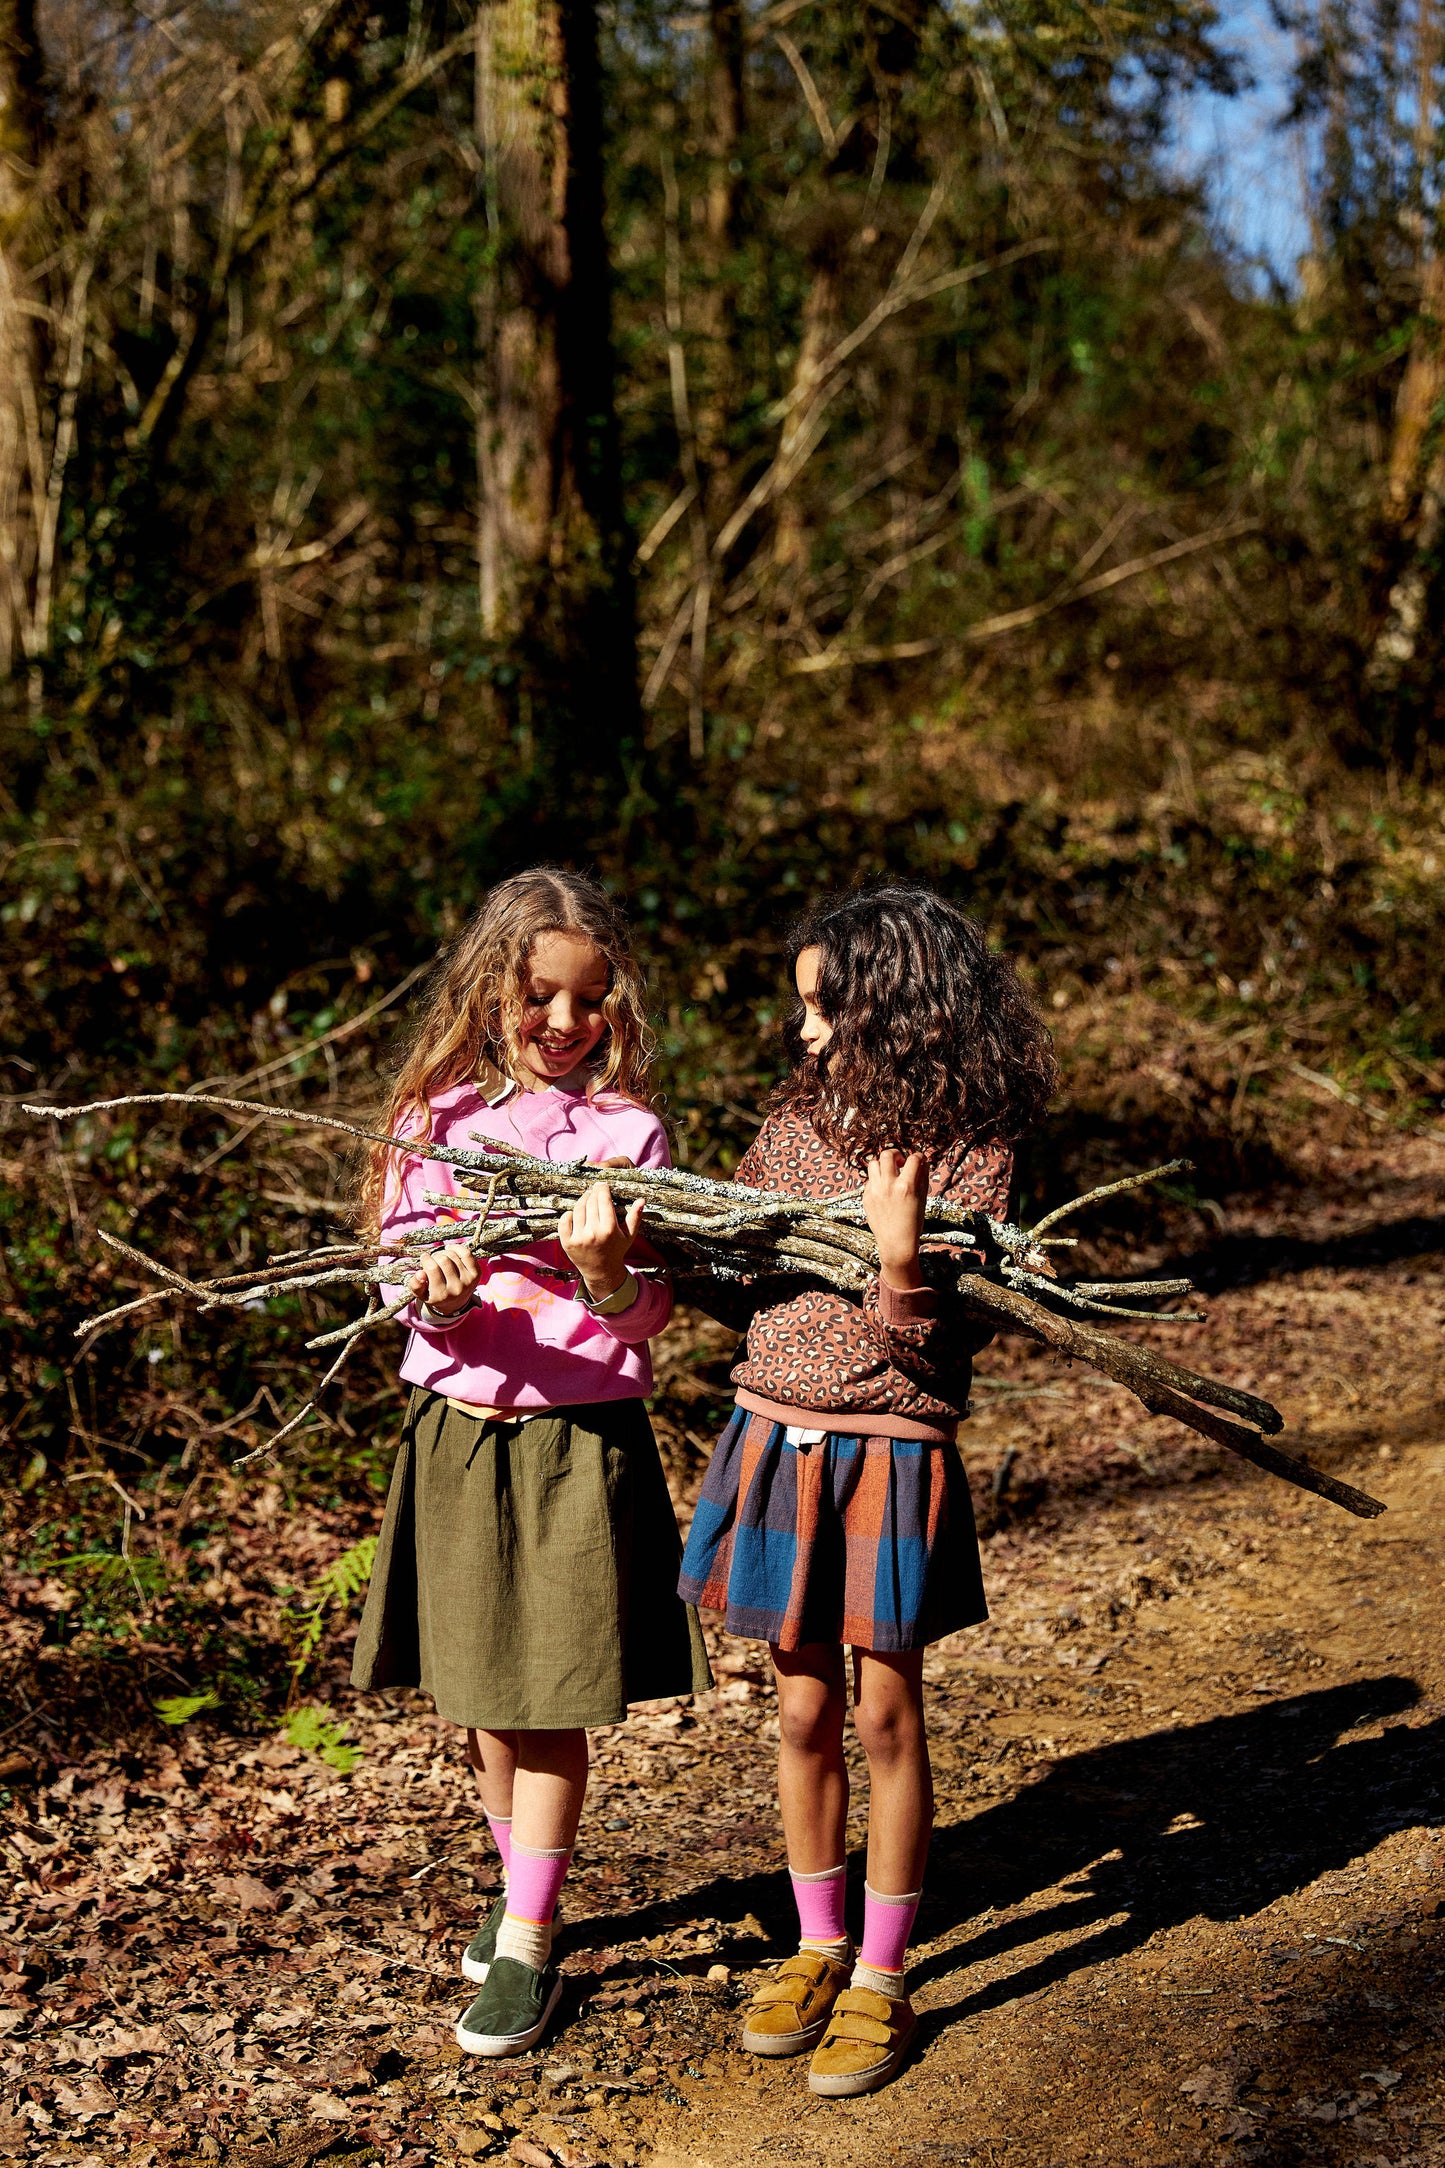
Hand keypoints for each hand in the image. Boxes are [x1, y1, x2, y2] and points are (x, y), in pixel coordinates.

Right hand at [407, 1239, 480, 1316]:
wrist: (455, 1303)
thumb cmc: (435, 1295)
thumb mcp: (421, 1295)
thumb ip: (416, 1285)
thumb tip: (420, 1273)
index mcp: (441, 1295)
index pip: (432, 1268)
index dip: (426, 1259)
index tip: (424, 1257)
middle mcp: (457, 1289)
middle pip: (443, 1260)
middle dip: (435, 1256)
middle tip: (432, 1259)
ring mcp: (468, 1281)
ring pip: (453, 1255)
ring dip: (444, 1252)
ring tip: (440, 1258)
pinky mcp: (476, 1274)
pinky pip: (467, 1254)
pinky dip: (457, 1248)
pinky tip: (450, 1250)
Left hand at [558, 1180, 644, 1300]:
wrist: (601, 1272)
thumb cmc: (616, 1250)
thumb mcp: (629, 1235)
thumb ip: (635, 1217)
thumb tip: (641, 1200)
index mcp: (609, 1229)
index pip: (603, 1200)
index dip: (602, 1189)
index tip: (602, 1185)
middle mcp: (593, 1233)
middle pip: (590, 1202)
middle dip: (593, 1193)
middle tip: (595, 1190)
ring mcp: (579, 1238)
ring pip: (578, 1209)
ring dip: (582, 1200)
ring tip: (586, 1198)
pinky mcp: (567, 1242)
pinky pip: (564, 1221)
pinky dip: (568, 1214)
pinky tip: (575, 1213)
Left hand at [863, 1149, 928, 1291]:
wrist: (896, 1243)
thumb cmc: (913, 1222)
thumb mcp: (922, 1200)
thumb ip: (922, 1178)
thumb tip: (922, 1161)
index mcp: (906, 1186)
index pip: (913, 1159)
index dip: (919, 1157)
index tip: (919, 1160)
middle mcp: (888, 1186)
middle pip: (887, 1154)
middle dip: (896, 1154)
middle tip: (901, 1163)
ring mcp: (874, 1191)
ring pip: (873, 1163)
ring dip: (883, 1165)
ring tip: (890, 1173)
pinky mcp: (866, 1197)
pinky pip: (870, 1180)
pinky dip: (877, 1180)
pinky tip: (884, 1189)